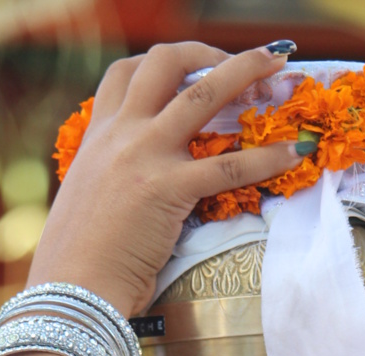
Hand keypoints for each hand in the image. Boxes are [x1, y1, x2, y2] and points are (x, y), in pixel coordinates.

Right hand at [28, 43, 303, 315]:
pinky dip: (267, 157)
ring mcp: (143, 156)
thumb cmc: (78, 266)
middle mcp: (118, 135)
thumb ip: (111, 184)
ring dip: (246, 72)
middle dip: (208, 54)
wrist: (72, 292)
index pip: (125, 75)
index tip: (191, 70)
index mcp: (97, 139)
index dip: (161, 64)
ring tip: (281, 72)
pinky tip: (293, 153)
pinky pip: (229, 165)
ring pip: (201, 93)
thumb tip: (132, 195)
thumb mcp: (87, 206)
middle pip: (164, 62)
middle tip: (244, 66)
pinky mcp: (168, 189)